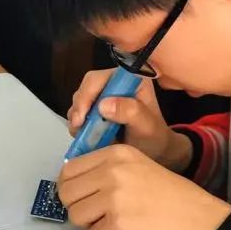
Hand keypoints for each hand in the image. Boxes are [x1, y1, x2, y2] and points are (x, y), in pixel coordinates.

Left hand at [58, 145, 230, 229]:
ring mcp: (113, 199)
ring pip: (75, 216)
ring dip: (90, 224)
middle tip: (96, 214)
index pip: (70, 169)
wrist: (199, 219)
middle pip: (67, 193)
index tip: (84, 196)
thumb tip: (74, 183)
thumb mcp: (139, 166)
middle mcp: (112, 172)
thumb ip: (107, 169)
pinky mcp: (117, 225)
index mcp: (116, 153)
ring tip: (113, 222)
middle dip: (77, 206)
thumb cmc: (172, 195)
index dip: (73, 187)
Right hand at [67, 69, 191, 172]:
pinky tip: (83, 134)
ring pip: (81, 98)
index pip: (101, 78)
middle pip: (88, 86)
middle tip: (78, 127)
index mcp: (131, 78)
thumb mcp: (146, 125)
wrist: (153, 151)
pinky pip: (80, 111)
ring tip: (81, 133)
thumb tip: (104, 105)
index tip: (82, 116)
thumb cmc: (153, 136)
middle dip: (80, 106)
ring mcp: (105, 94)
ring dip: (77, 116)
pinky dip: (78, 122)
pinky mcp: (97, 107)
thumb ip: (130, 112)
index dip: (88, 94)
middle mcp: (117, 82)